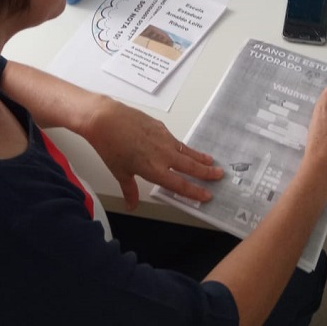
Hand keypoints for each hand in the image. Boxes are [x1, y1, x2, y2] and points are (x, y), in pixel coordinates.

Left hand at [82, 98, 222, 210]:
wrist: (106, 120)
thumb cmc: (110, 146)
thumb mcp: (119, 172)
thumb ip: (129, 189)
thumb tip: (131, 205)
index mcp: (154, 169)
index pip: (180, 184)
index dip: (195, 191)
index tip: (207, 194)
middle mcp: (163, 155)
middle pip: (190, 166)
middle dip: (206, 172)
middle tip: (220, 175)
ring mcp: (164, 139)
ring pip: (186, 151)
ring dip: (199, 157)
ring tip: (211, 161)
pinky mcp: (160, 127)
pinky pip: (176, 140)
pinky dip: (184, 147)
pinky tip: (184, 149)